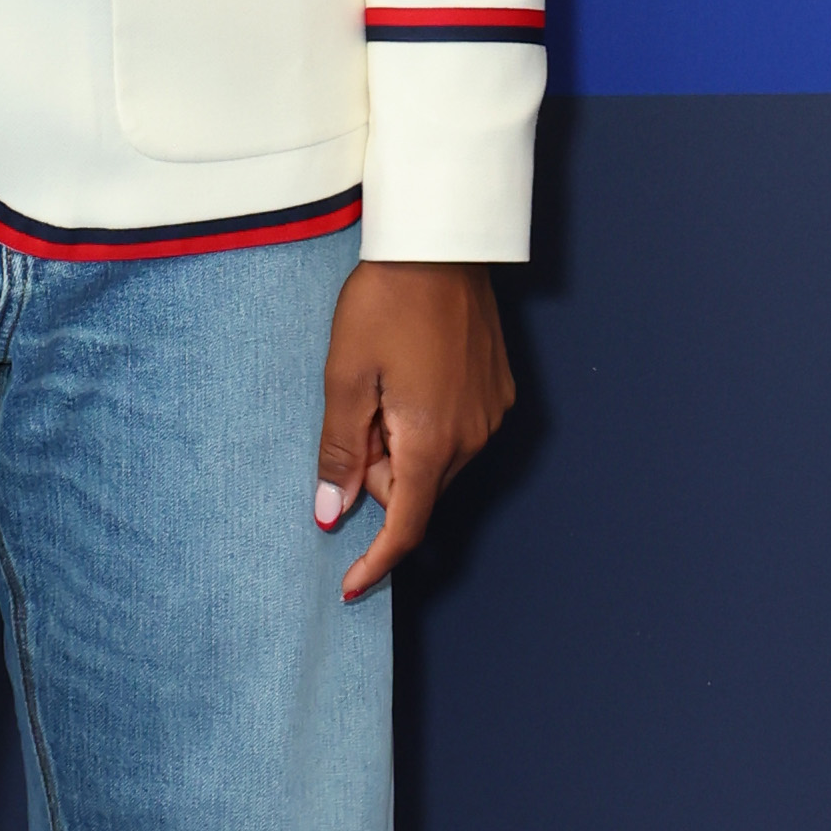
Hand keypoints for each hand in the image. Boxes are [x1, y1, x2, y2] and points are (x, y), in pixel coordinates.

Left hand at [314, 262, 514, 602]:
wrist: (440, 244)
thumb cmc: (386, 302)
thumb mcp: (345, 377)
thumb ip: (340, 451)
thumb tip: (331, 512)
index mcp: (431, 441)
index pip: (407, 525)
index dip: (376, 561)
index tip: (350, 586)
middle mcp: (472, 437)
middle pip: (417, 489)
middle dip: (379, 473)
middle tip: (355, 415)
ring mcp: (491, 414)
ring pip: (437, 460)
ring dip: (403, 445)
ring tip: (383, 384)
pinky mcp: (499, 390)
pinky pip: (457, 431)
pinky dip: (427, 423)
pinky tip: (410, 374)